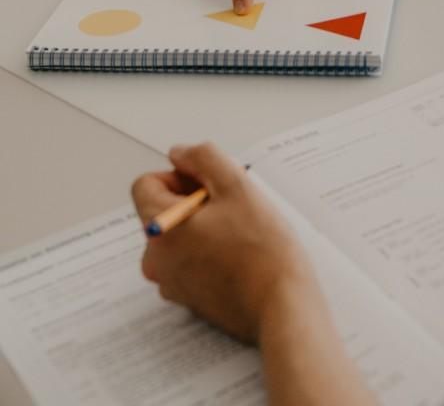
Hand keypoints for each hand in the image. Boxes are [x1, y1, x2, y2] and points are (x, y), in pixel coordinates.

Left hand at [131, 143, 320, 344]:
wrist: (281, 305)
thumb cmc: (261, 248)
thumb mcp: (236, 185)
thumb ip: (203, 158)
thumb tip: (179, 154)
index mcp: (159, 229)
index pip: (146, 184)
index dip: (178, 176)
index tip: (210, 187)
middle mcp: (155, 259)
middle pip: (162, 209)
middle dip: (194, 201)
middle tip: (232, 209)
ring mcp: (170, 283)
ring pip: (179, 235)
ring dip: (203, 226)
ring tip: (238, 234)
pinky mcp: (187, 299)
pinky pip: (188, 260)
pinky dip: (207, 251)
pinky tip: (238, 256)